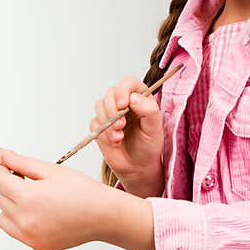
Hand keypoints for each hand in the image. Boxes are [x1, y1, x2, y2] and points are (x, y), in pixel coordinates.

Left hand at [0, 151, 156, 249]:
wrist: (104, 216)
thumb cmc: (83, 192)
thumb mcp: (52, 170)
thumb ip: (23, 163)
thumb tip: (4, 157)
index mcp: (29, 198)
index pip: (1, 181)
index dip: (4, 170)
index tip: (9, 167)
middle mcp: (26, 220)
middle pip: (0, 199)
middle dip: (8, 187)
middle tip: (24, 180)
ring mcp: (30, 236)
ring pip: (3, 217)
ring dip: (10, 206)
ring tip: (30, 198)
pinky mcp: (36, 246)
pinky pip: (15, 232)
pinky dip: (18, 222)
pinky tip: (36, 212)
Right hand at [92, 77, 164, 197]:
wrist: (138, 167)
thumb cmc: (149, 146)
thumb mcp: (155, 128)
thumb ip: (149, 110)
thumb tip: (133, 98)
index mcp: (140, 98)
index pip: (128, 83)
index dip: (123, 91)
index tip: (123, 105)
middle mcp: (124, 103)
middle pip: (110, 93)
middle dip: (113, 110)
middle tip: (122, 126)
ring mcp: (111, 114)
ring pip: (99, 106)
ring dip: (108, 123)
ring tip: (119, 137)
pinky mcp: (100, 127)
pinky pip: (94, 123)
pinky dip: (102, 133)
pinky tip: (114, 142)